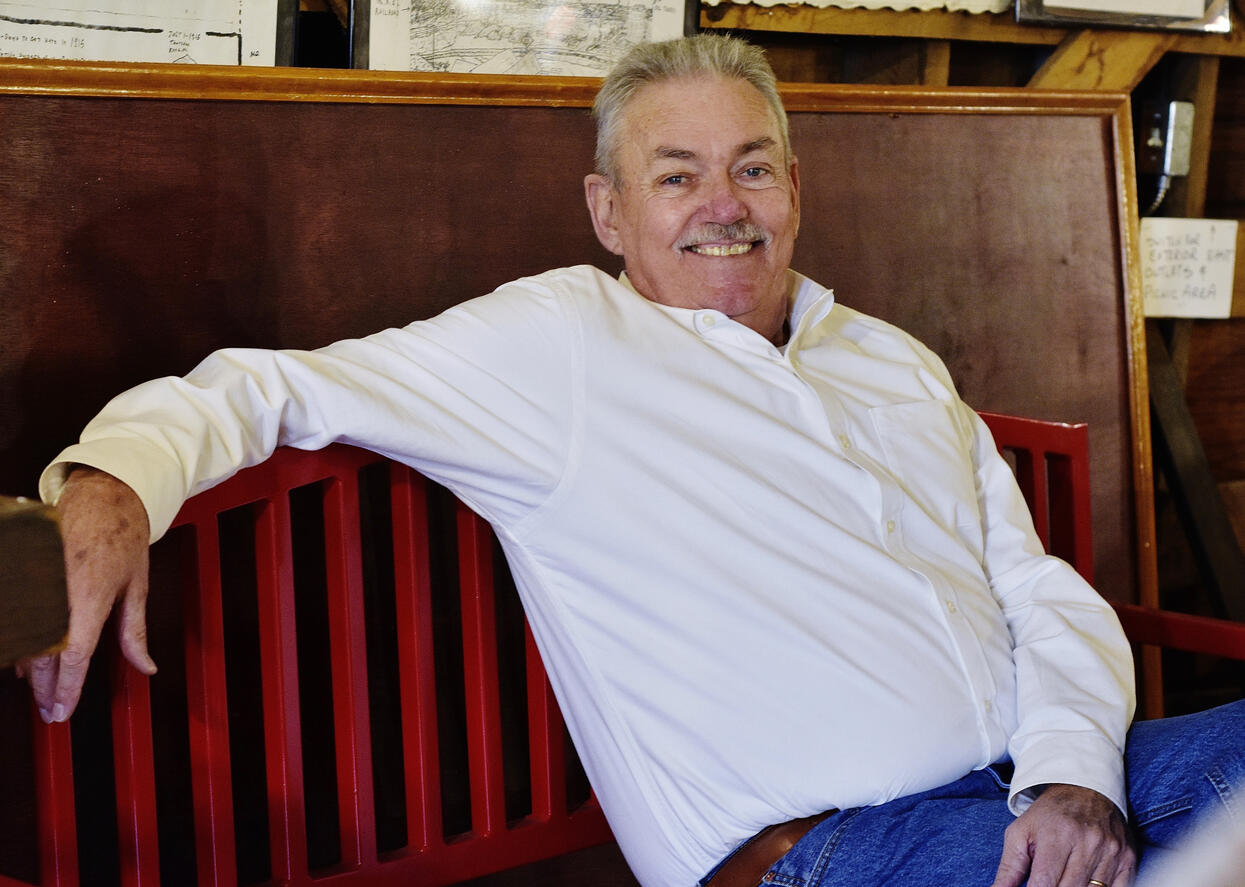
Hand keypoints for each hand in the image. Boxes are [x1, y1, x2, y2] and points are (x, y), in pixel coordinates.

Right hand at [16, 466, 154, 722]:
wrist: (100, 496)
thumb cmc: (123, 538)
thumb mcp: (137, 587)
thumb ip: (134, 632)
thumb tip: (146, 667)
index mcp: (88, 601)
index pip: (73, 659)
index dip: (66, 691)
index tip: (62, 713)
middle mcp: (56, 596)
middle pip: (42, 659)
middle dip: (46, 690)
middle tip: (51, 711)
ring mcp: (36, 585)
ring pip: (24, 642)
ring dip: (32, 672)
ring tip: (43, 690)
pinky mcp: (23, 575)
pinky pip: (17, 621)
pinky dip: (22, 644)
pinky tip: (30, 660)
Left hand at [991, 784, 1134, 886]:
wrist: (1085, 789)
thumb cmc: (1049, 814)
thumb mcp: (1021, 833)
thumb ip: (1009, 867)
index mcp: (1057, 836)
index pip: (1045, 883)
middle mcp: (1088, 844)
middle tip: (1046, 884)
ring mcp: (1111, 852)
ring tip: (1063, 880)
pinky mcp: (1127, 859)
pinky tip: (1083, 882)